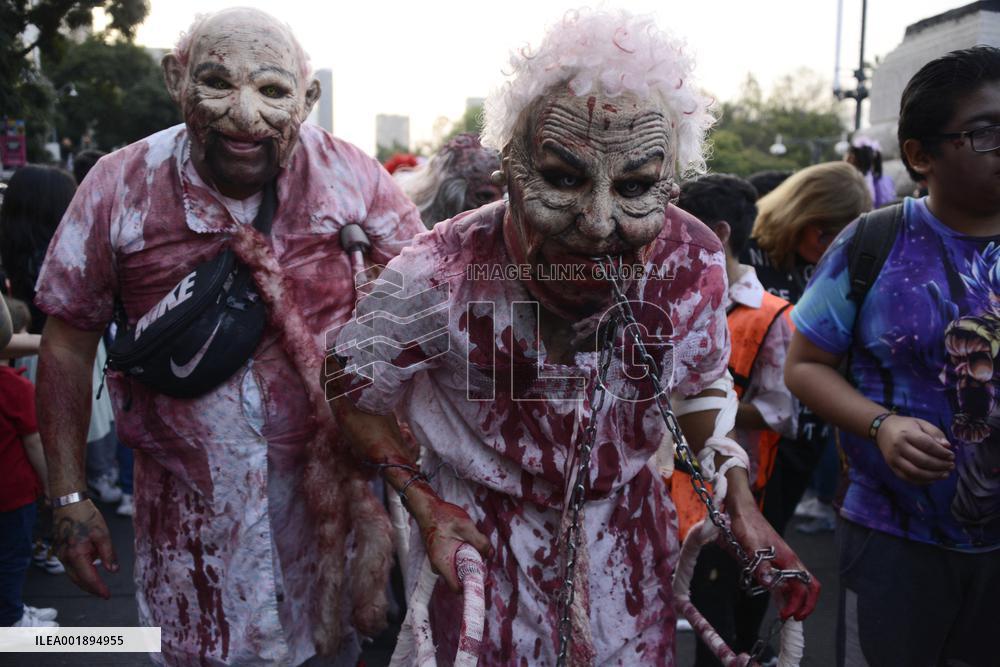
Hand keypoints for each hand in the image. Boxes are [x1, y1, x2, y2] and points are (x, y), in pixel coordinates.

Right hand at [52, 500, 118, 598]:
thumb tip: (113, 571)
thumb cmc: (86, 516)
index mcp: (76, 554)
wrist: (69, 503)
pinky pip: (70, 566)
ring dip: (85, 581)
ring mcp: (61, 554)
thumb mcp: (102, 534)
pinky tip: (90, 569)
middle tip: (104, 594)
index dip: (98, 588)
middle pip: (78, 580)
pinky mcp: (61, 550)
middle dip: (91, 588)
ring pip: (73, 574)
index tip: (107, 595)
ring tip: (99, 585)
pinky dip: (80, 571)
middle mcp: (65, 557)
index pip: (88, 578)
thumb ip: (108, 554)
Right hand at [408, 486, 491, 592]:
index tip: (484, 578)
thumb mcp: (466, 527)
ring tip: (475, 548)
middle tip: (483, 559)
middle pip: (459, 579)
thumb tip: (490, 554)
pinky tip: (467, 543)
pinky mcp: (440, 555)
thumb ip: (480, 542)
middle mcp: (438, 566)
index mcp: (443, 563)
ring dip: (468, 562)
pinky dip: (462, 556)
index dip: (472, 586)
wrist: (426, 508)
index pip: (457, 588)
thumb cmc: (442, 516)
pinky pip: (453, 562)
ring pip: (457, 570)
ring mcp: (438, 561)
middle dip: (472, 571)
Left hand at [728, 491, 819, 620]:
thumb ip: (760, 563)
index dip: (798, 603)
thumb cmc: (746, 524)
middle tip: (791, 617)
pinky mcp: (774, 559)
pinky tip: (777, 596)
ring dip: (795, 598)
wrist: (741, 510)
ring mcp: (783, 560)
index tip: (785, 614)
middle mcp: (789, 560)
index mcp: (788, 558)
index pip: (803, 586)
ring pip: (799, 582)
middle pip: (808, 586)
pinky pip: (786, 578)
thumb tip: (771, 583)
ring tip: (785, 611)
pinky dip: (786, 590)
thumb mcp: (750, 544)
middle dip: (804, 604)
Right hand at [875, 415, 953, 483]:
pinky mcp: (892, 467)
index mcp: (907, 433)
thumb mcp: (921, 423)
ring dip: (933, 476)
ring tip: (945, 474)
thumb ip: (935, 433)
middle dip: (940, 465)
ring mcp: (894, 459)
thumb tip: (947, 446)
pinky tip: (932, 479)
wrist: (882, 429)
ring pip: (916, 472)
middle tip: (951, 465)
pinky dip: (922, 481)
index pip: (927, 445)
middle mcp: (899, 447)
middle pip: (922, 460)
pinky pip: (908, 478)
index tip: (952, 456)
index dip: (942, 452)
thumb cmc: (905, 426)